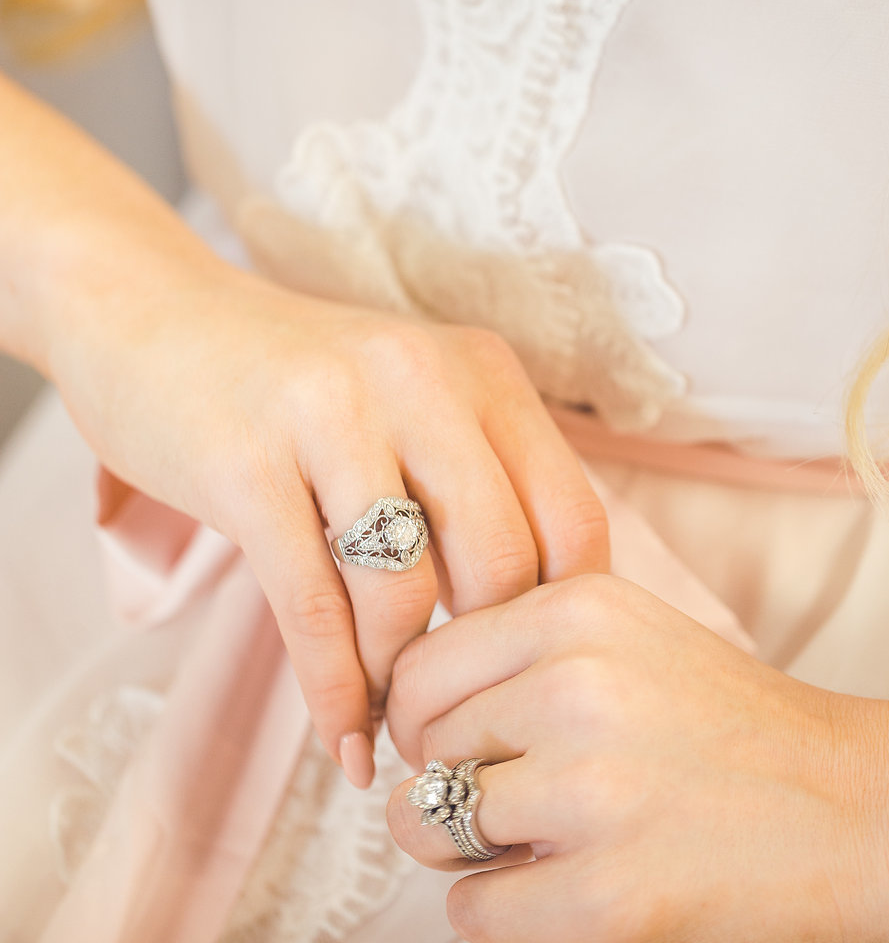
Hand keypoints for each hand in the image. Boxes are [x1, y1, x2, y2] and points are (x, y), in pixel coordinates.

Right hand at [47, 244, 608, 780]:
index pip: (572, 517)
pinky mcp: (246, 463)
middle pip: (501, 561)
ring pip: (405, 592)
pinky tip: (343, 738)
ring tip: (392, 722)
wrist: (153, 313)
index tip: (527, 668)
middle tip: (458, 711)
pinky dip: (333, 692)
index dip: (559, 615)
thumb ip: (478, 477)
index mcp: (479, 369)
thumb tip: (535, 621)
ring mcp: (331, 415)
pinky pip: (311, 607)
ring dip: (400, 684)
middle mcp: (420, 378)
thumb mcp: (409, 398)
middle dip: (482, 659)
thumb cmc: (298, 383)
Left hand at [386, 574, 888, 942]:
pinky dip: (500, 912)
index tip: (456, 743)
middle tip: (510, 799)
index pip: (419, 664)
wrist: (867, 808)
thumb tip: (405, 698)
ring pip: (427, 825)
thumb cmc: (740, 727)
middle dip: (445, 780)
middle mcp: (573, 685)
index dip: (423, 716)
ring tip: (534, 845)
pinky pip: (474, 911)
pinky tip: (560, 893)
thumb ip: (527, 648)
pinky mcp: (610, 898)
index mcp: (577, 607)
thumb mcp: (631, 634)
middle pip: (418, 744)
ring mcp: (589, 792)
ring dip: (468, 849)